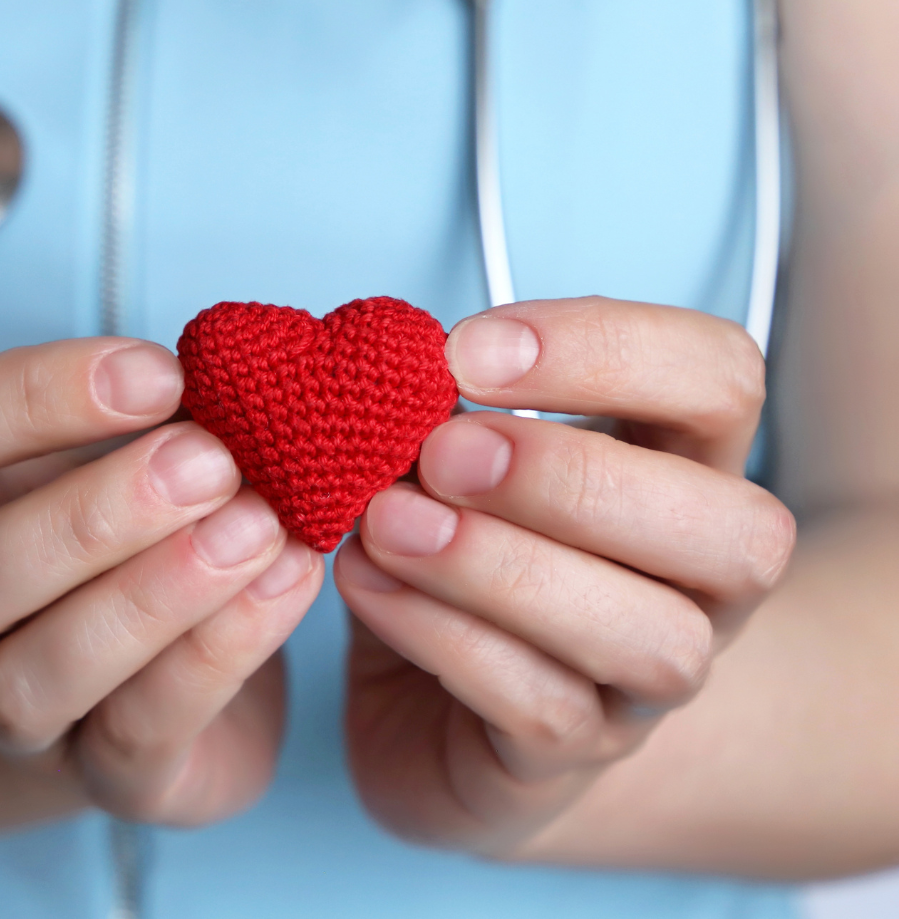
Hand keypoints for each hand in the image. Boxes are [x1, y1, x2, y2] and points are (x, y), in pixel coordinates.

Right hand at [0, 339, 322, 824]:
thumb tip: (241, 365)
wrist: (171, 666)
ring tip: (255, 528)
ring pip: (27, 684)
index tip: (160, 373)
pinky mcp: (106, 783)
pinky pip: (135, 740)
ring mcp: (7, 720)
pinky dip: (215, 656)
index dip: (19, 396)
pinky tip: (286, 582)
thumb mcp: (128, 445)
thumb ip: (158, 409)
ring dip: (148, 598)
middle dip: (86, 518)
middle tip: (211, 460)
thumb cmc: (141, 521)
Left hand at [336, 298, 795, 854]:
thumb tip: (390, 372)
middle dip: (577, 477)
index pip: (720, 381)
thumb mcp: (448, 464)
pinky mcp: (574, 755)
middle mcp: (702, 581)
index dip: (610, 349)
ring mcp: (650, 683)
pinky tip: (368, 585)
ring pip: (654, 638)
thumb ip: (441, 416)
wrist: (425, 714)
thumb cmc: (453, 556)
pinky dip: (446, 636)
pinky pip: (544, 706)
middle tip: (442, 451)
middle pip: (738, 529)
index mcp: (684, 466)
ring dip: (505, 567)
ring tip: (389, 523)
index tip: (467, 352)